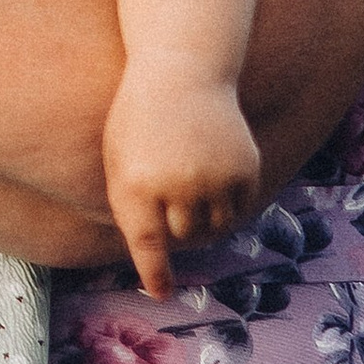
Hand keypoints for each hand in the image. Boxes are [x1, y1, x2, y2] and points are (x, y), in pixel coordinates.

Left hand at [102, 79, 259, 300]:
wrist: (182, 70)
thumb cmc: (139, 118)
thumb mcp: (118, 159)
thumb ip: (130, 205)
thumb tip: (153, 253)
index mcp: (136, 184)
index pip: (148, 245)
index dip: (155, 273)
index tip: (161, 293)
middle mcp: (177, 186)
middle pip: (183, 237)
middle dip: (176, 228)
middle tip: (172, 197)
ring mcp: (214, 178)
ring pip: (214, 228)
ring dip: (203, 220)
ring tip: (192, 188)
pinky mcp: (245, 169)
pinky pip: (239, 209)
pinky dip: (227, 204)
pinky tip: (214, 178)